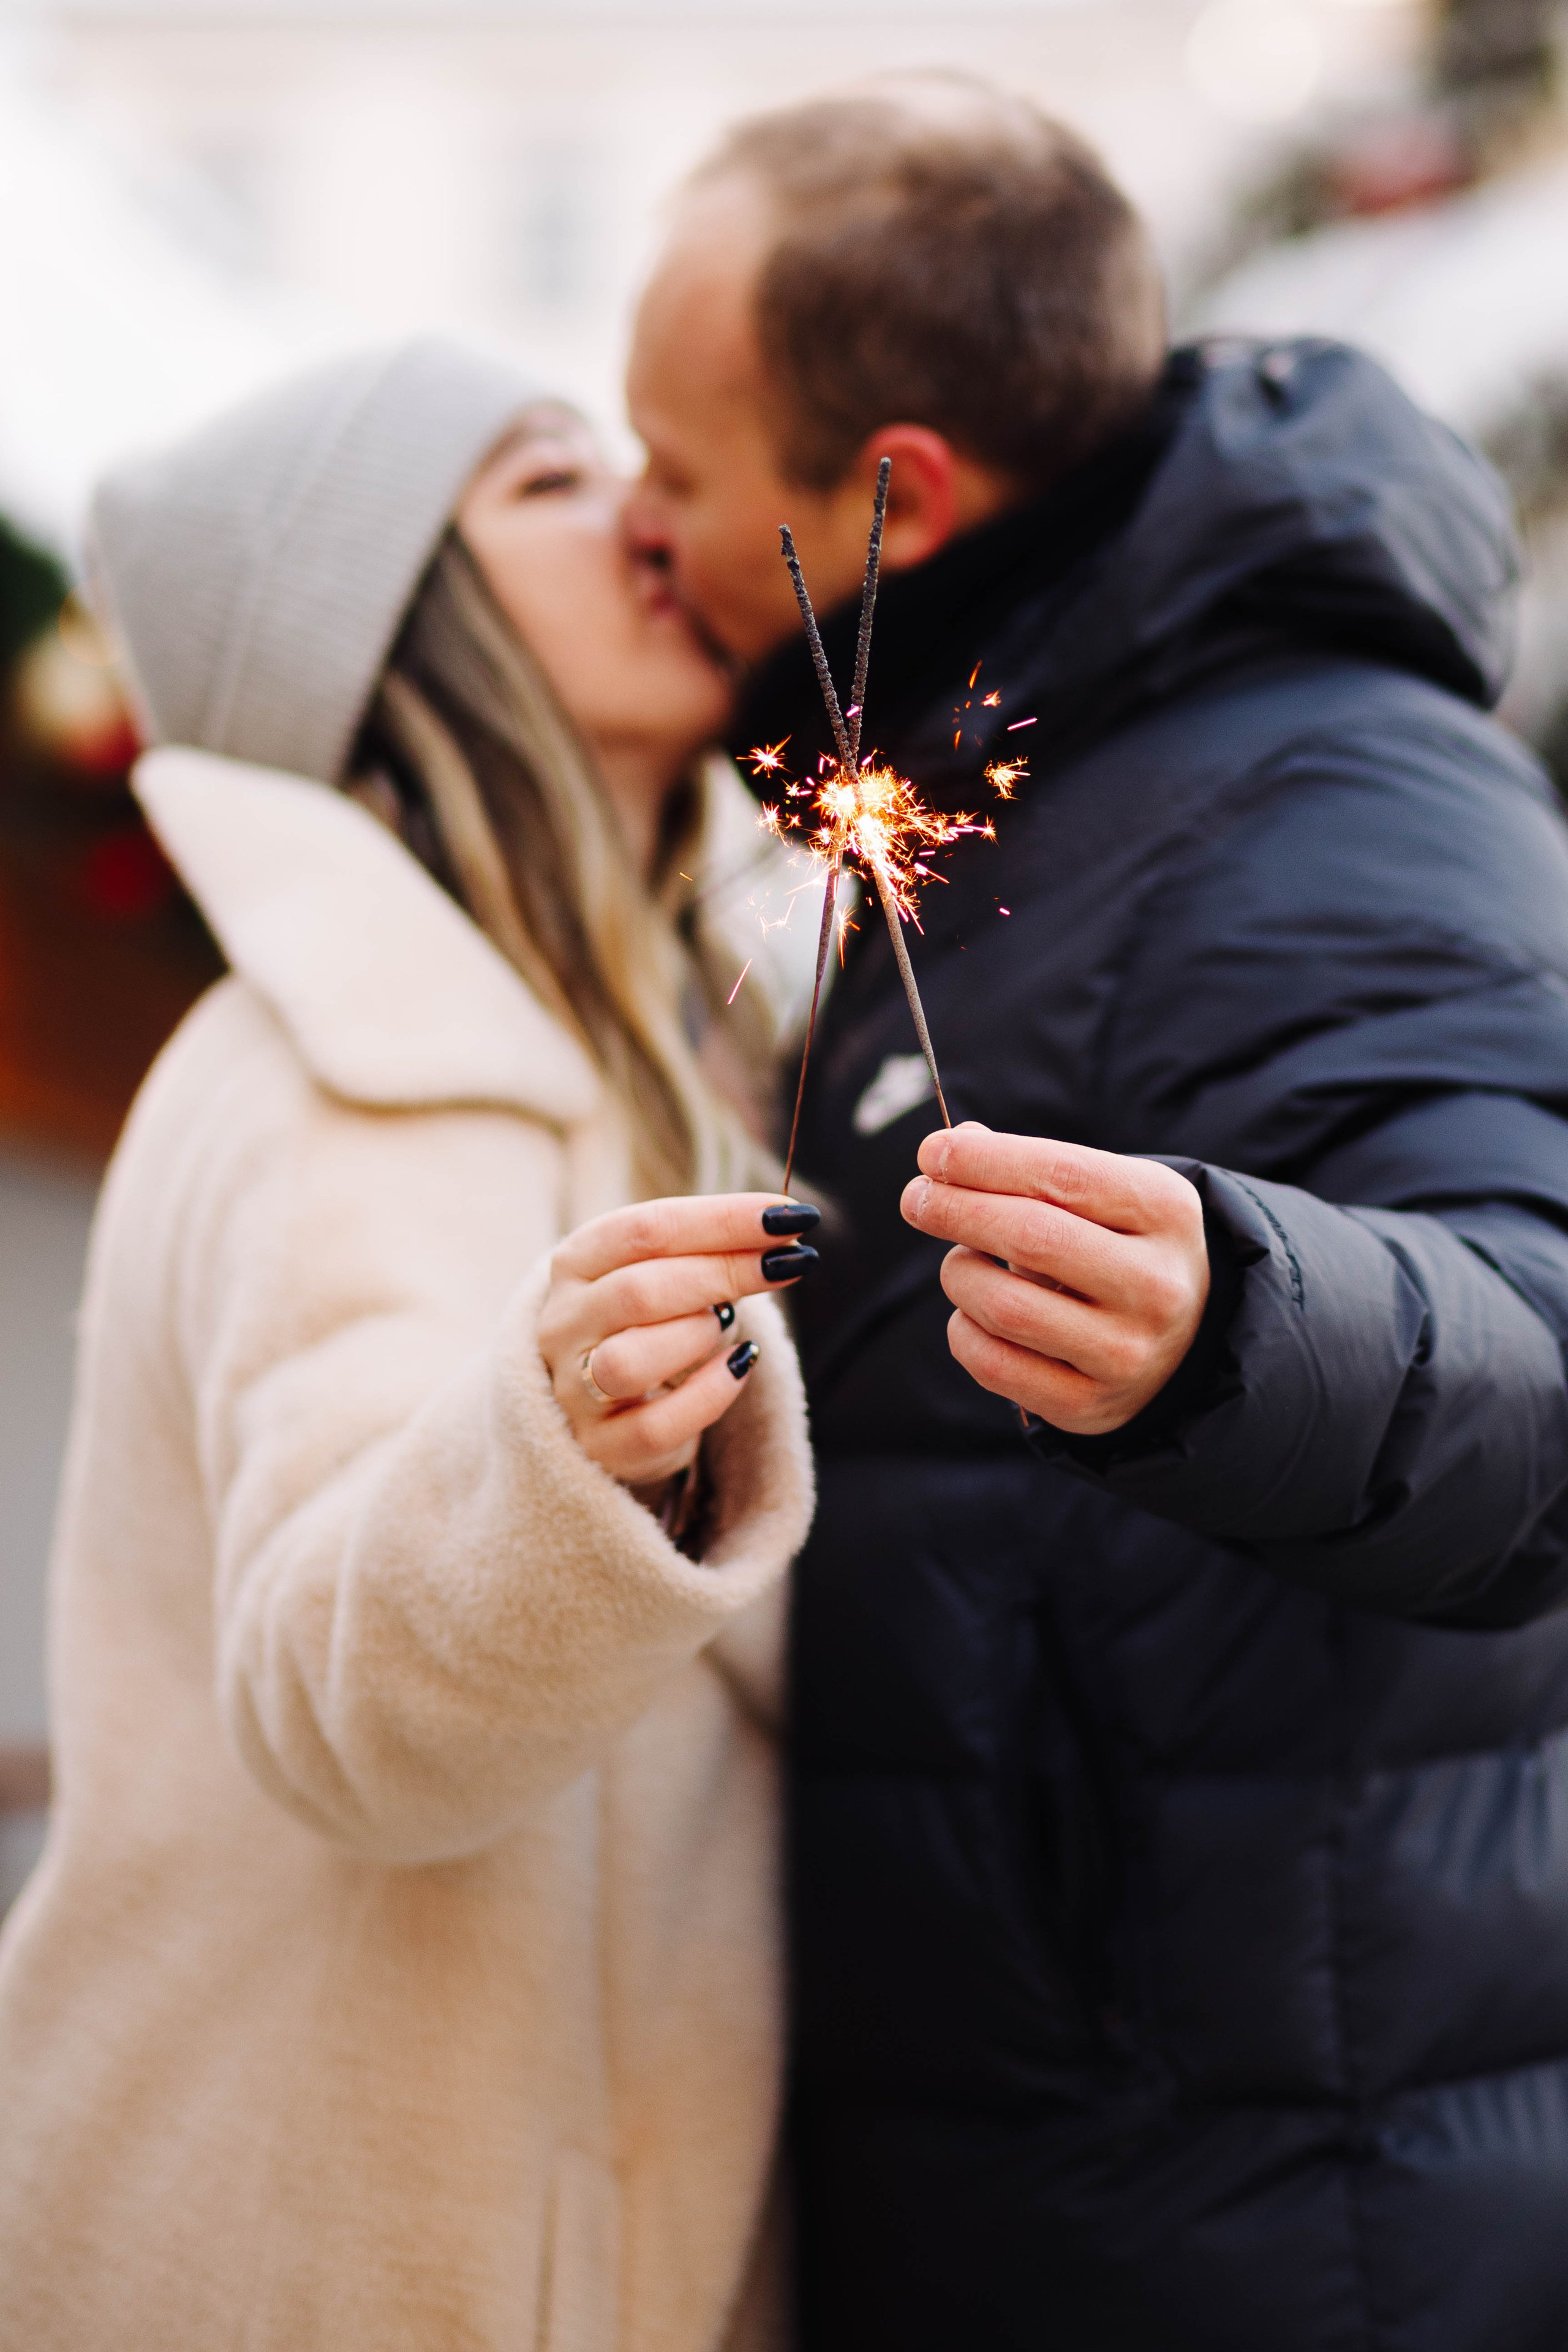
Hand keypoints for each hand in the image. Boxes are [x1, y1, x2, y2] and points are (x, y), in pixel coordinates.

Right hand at [538, 1192, 817, 1487]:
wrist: (605, 1402)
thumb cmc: (650, 1321)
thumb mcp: (667, 1272)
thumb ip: (710, 1249)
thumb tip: (784, 1227)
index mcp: (576, 1264)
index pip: (644, 1230)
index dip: (721, 1220)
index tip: (786, 1215)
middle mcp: (563, 1324)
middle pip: (639, 1291)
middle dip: (725, 1271)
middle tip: (786, 1263)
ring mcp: (573, 1391)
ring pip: (629, 1362)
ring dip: (696, 1336)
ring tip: (726, 1324)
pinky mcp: (600, 1447)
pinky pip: (657, 1426)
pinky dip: (710, 1394)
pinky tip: (739, 1367)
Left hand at [900, 1124, 1207, 1436]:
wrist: (1184, 1341)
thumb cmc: (1120, 1248)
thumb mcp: (1102, 1195)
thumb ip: (1031, 1169)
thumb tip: (950, 1148)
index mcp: (1164, 1210)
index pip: (1060, 1174)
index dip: (984, 1160)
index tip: (931, 1152)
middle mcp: (1155, 1284)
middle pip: (1029, 1236)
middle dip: (954, 1210)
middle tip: (916, 1200)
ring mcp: (1126, 1351)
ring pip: (1004, 1306)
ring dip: (959, 1274)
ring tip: (961, 1262)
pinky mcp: (1091, 1405)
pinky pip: (994, 1365)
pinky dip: (964, 1331)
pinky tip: (973, 1314)